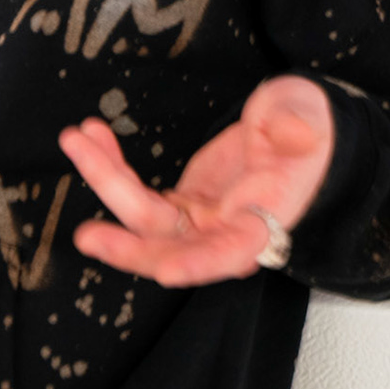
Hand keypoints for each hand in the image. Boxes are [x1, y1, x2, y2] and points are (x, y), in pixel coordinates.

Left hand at [58, 75, 331, 286]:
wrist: (303, 127)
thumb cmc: (314, 129)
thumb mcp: (312, 118)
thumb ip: (298, 125)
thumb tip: (292, 132)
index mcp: (267, 215)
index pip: (233, 250)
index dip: (200, 263)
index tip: (166, 270)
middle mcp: (229, 227)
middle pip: (173, 246)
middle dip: (128, 246)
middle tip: (88, 237)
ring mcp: (203, 217)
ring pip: (146, 218)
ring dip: (107, 181)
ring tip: (76, 140)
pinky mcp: (185, 201)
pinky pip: (140, 193)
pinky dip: (113, 166)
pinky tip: (92, 137)